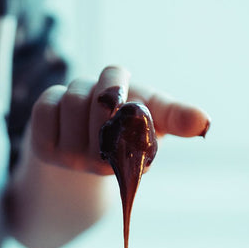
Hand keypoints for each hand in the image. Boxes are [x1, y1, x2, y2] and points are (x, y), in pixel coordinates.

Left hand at [28, 65, 210, 174]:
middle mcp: (105, 165)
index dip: (139, 107)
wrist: (81, 141)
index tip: (137, 104)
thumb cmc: (125, 119)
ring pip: (74, 99)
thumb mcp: (153, 112)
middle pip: (101, 100)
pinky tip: (64, 113)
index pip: (140, 124)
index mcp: (139, 157)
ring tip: (88, 103)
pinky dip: (55, 98)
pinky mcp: (43, 149)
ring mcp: (72, 160)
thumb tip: (205, 122)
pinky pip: (47, 106)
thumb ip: (176, 114)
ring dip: (81, 88)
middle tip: (112, 91)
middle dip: (107, 82)